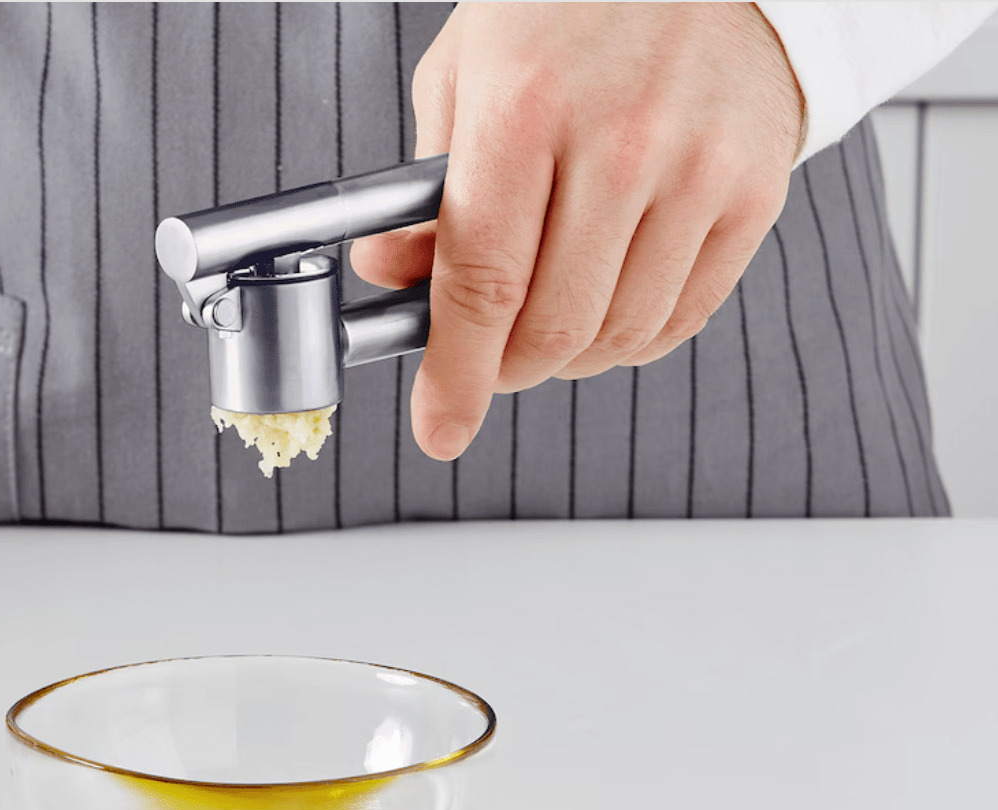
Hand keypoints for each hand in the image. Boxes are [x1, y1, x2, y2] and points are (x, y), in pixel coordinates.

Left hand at [350, 3, 803, 460]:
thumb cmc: (572, 5)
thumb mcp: (469, 71)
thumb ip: (428, 190)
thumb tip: (394, 278)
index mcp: (527, 107)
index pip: (483, 285)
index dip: (455, 375)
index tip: (441, 428)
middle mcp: (620, 143)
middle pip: (551, 330)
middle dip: (507, 369)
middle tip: (488, 358)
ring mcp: (698, 171)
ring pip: (617, 338)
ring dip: (568, 353)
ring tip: (550, 309)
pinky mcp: (753, 195)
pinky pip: (680, 320)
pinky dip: (630, 335)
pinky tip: (607, 294)